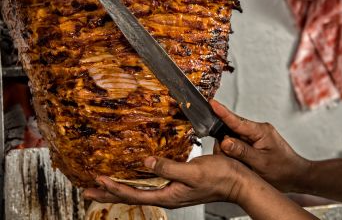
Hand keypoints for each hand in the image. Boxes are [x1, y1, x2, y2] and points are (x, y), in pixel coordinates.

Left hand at [83, 155, 250, 207]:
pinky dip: (135, 182)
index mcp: (169, 195)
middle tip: (88, 191)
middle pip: (131, 197)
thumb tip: (145, 162)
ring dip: (119, 188)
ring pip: (138, 191)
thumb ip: (168, 167)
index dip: (114, 188)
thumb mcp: (193, 171)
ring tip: (102, 186)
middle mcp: (167, 195)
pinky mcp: (176, 184)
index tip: (98, 181)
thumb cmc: (219, 178)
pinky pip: (149, 185)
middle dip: (108, 194)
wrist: (237, 181)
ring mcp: (171, 191)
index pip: (134, 195)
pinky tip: (133, 176)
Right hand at [211, 100, 311, 192]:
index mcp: (261, 131)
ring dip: (231, 149)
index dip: (222, 112)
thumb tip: (224, 141)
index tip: (212, 103)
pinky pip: (239, 143)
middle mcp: (258, 131)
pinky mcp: (255, 143)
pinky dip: (235, 152)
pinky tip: (241, 162)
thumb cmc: (283, 170)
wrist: (296, 176)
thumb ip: (241, 151)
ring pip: (234, 138)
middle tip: (226, 157)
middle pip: (232, 129)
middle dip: (224, 142)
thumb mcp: (260, 163)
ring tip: (241, 163)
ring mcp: (257, 136)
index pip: (237, 121)